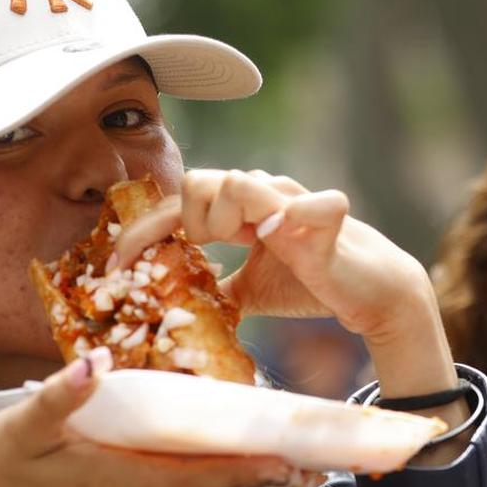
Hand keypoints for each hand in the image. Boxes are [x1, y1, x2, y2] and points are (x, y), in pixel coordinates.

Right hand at [0, 349, 295, 486]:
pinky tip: (218, 476)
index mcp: (119, 479)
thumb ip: (60, 398)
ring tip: (275, 464)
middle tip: (302, 459)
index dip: (246, 467)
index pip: (199, 475)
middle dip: (258, 478)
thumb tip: (95, 362)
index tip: (289, 457)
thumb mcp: (17, 431)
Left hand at [112, 169, 432, 343]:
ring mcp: (295, 201)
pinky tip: (280, 239)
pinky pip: (309, 203)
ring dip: (225, 217)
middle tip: (204, 256)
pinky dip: (292, 218)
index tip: (115, 266)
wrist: (372, 291)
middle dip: (188, 223)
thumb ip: (219, 288)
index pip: (180, 205)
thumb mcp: (253, 289)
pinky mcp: (329, 218)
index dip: (144, 231)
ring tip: (243, 247)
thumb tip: (179, 306)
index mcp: (242, 208)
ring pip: (239, 180)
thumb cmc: (314, 281)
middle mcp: (264, 194)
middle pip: (199, 181)